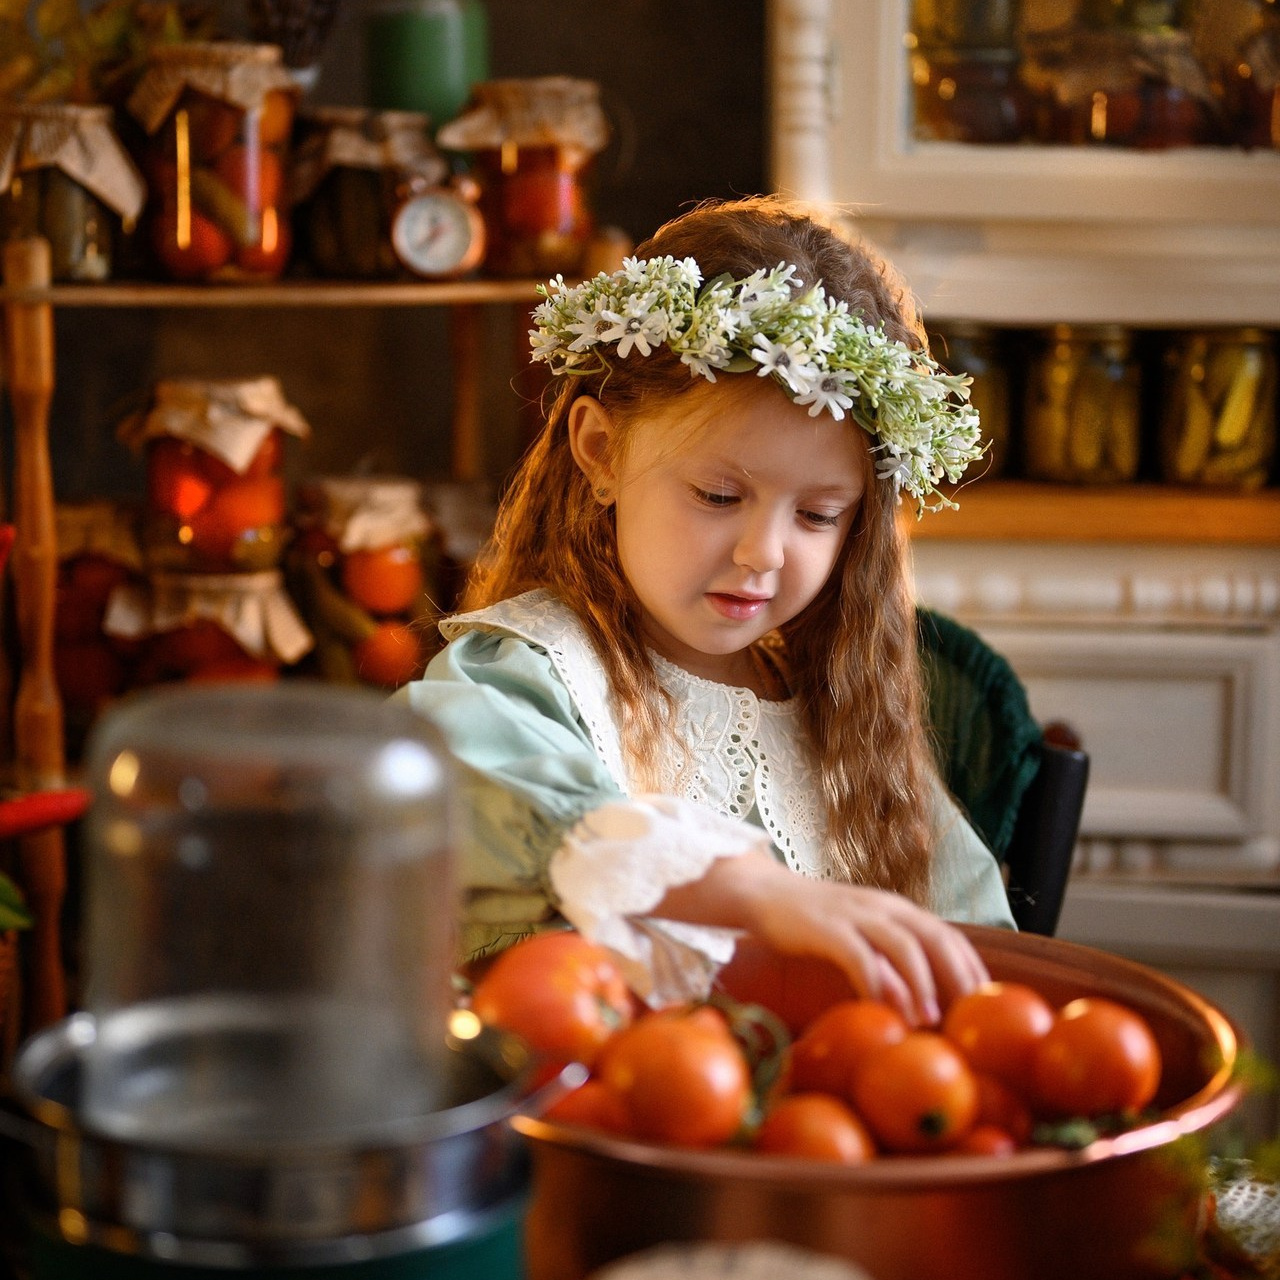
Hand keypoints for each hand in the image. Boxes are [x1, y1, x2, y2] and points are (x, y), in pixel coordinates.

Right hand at [659, 853, 987, 1026]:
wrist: (761, 893)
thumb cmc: (813, 923)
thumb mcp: (859, 936)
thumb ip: (887, 961)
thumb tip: (919, 1006)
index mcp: (896, 909)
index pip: (949, 936)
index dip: (971, 969)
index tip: (984, 1006)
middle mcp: (883, 906)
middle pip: (936, 937)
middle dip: (958, 977)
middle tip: (969, 1018)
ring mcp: (854, 914)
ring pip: (903, 945)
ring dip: (921, 983)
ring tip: (930, 1019)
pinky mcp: (826, 927)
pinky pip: (858, 955)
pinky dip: (875, 983)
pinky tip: (880, 1008)